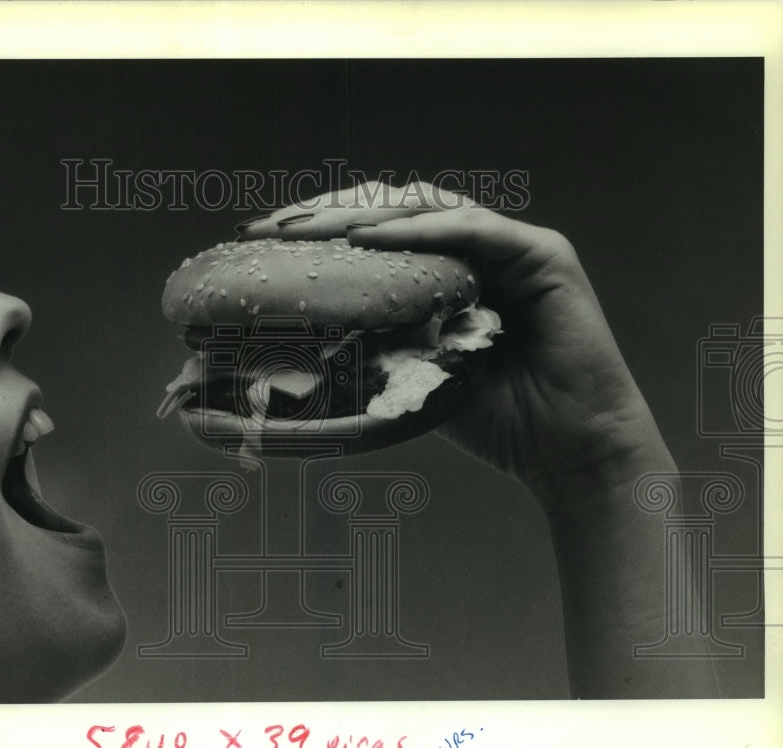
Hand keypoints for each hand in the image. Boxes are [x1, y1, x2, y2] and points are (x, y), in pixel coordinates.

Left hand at [238, 182, 665, 498]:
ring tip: (307, 229)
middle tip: (273, 227)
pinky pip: (474, 231)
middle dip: (330, 213)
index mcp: (451, 272)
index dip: (325, 231)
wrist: (567, 452)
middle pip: (396, 210)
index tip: (268, 242)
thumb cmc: (500, 420)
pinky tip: (368, 239)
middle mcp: (481, 249)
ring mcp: (514, 247)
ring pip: (428, 209)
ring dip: (364, 215)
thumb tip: (308, 335)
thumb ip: (380, 343)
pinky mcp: (544, 256)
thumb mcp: (418, 374)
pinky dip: (421, 231)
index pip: (380, 233)